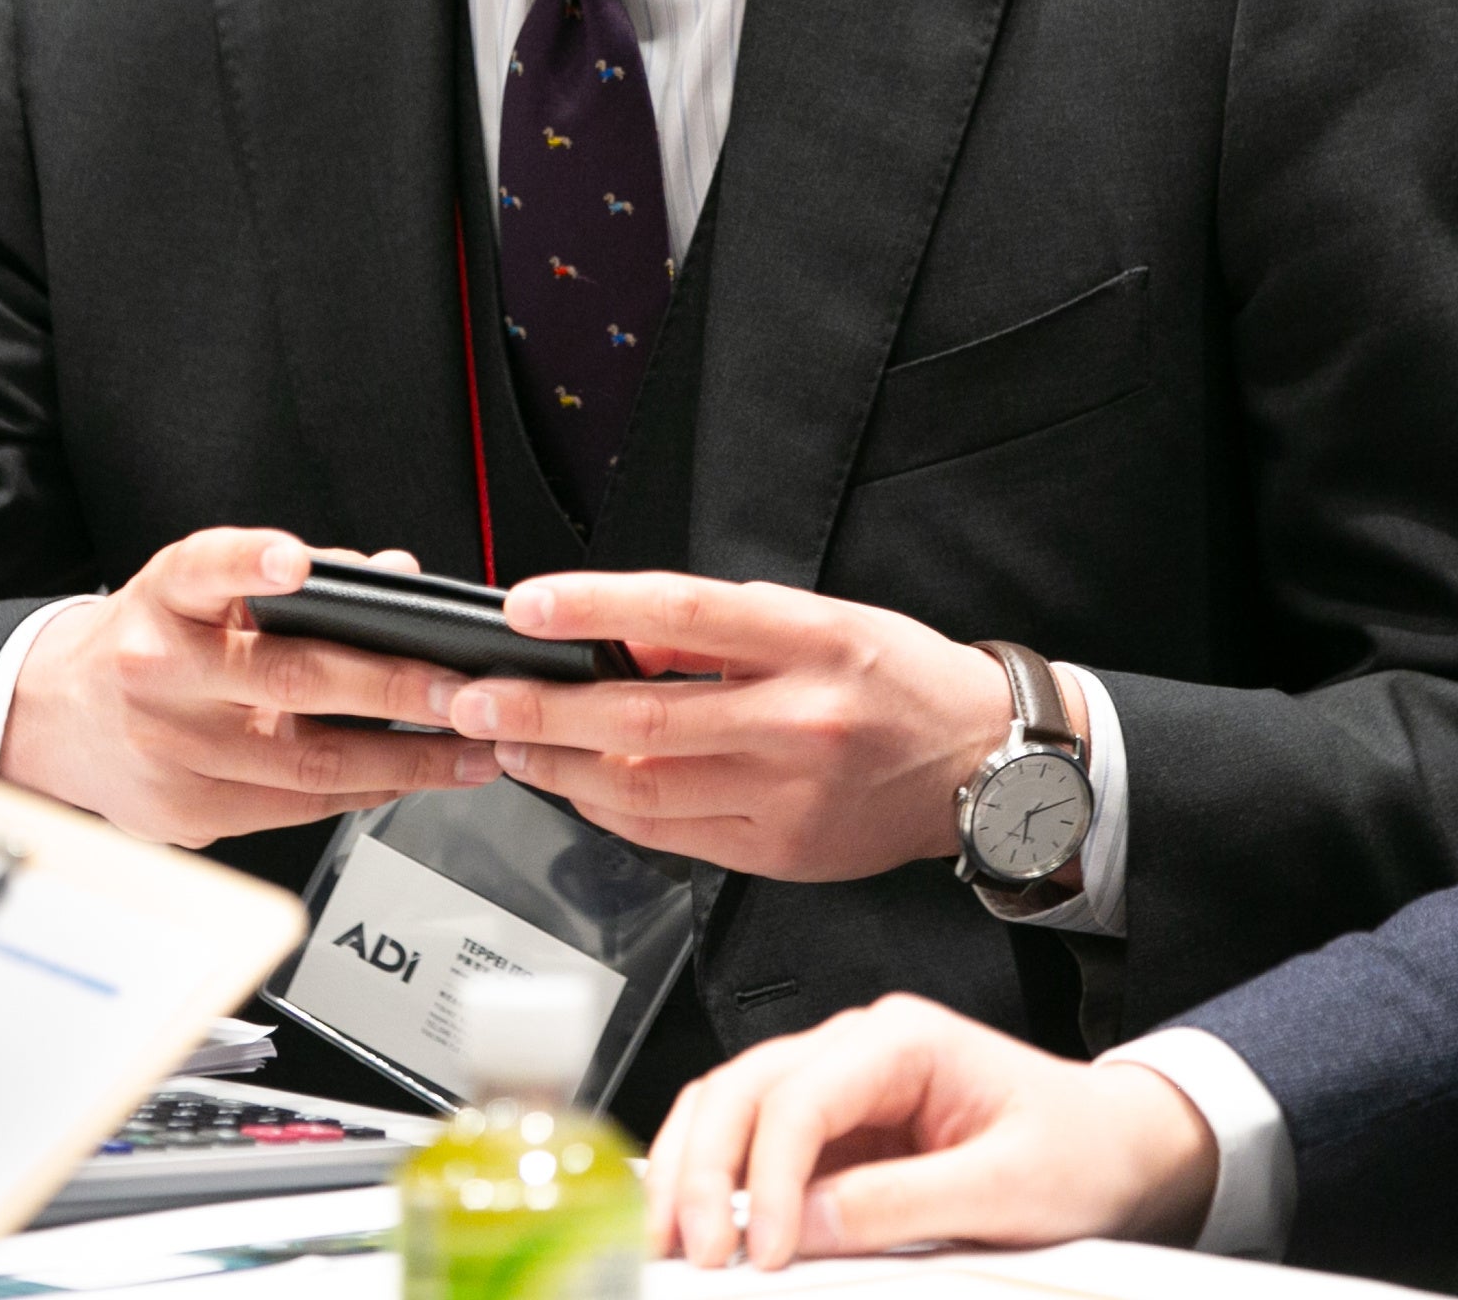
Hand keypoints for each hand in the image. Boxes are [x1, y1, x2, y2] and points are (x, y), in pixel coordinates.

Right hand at [0, 531, 495, 844]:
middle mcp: (160, 674)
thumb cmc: (149, 643)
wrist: (56, 719)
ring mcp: (172, 751)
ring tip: (471, 747)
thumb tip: (393, 571)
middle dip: (392, 688)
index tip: (295, 559)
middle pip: (287, 680)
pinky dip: (365, 791)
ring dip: (405, 758)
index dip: (249, 562)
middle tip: (463, 689)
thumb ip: (295, 579)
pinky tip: (412, 777)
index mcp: (163, 603)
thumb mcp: (198, 592)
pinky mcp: (188, 812)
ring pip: (306, 762)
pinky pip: (296, 806)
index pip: (201, 569)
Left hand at [441, 572, 1019, 879]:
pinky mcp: (780, 853)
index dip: (596, 607)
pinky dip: (609, 808)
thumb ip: (720, 631)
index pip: (687, 614)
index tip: (528, 605)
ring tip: (509, 741)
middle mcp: (802, 722)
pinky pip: (668, 834)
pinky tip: (576, 783)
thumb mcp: (820, 619)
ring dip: (559, 765)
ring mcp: (790, 797)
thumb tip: (618, 637)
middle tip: (475, 700)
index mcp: (815, 643)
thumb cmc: (898, 679)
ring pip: (643, 786)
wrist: (982, 765)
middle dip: (541, 710)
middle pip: (644, 716)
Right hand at [648, 993, 1214, 1267]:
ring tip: (671, 1238)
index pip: (800, 1095)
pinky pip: (752, 1141)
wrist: (1117, 1146)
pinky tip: (695, 1216)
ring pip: (729, 1105)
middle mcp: (858, 1047)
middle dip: (703, 1168)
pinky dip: (713, 1176)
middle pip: (742, 1088)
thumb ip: (905, 1204)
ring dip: (690, 1168)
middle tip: (692, 1249)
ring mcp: (838, 1084)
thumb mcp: (1008, 1187)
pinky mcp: (833, 1129)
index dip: (769, 1175)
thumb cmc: (1078, 1148)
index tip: (764, 1251)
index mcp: (902, 1039)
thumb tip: (812, 1226)